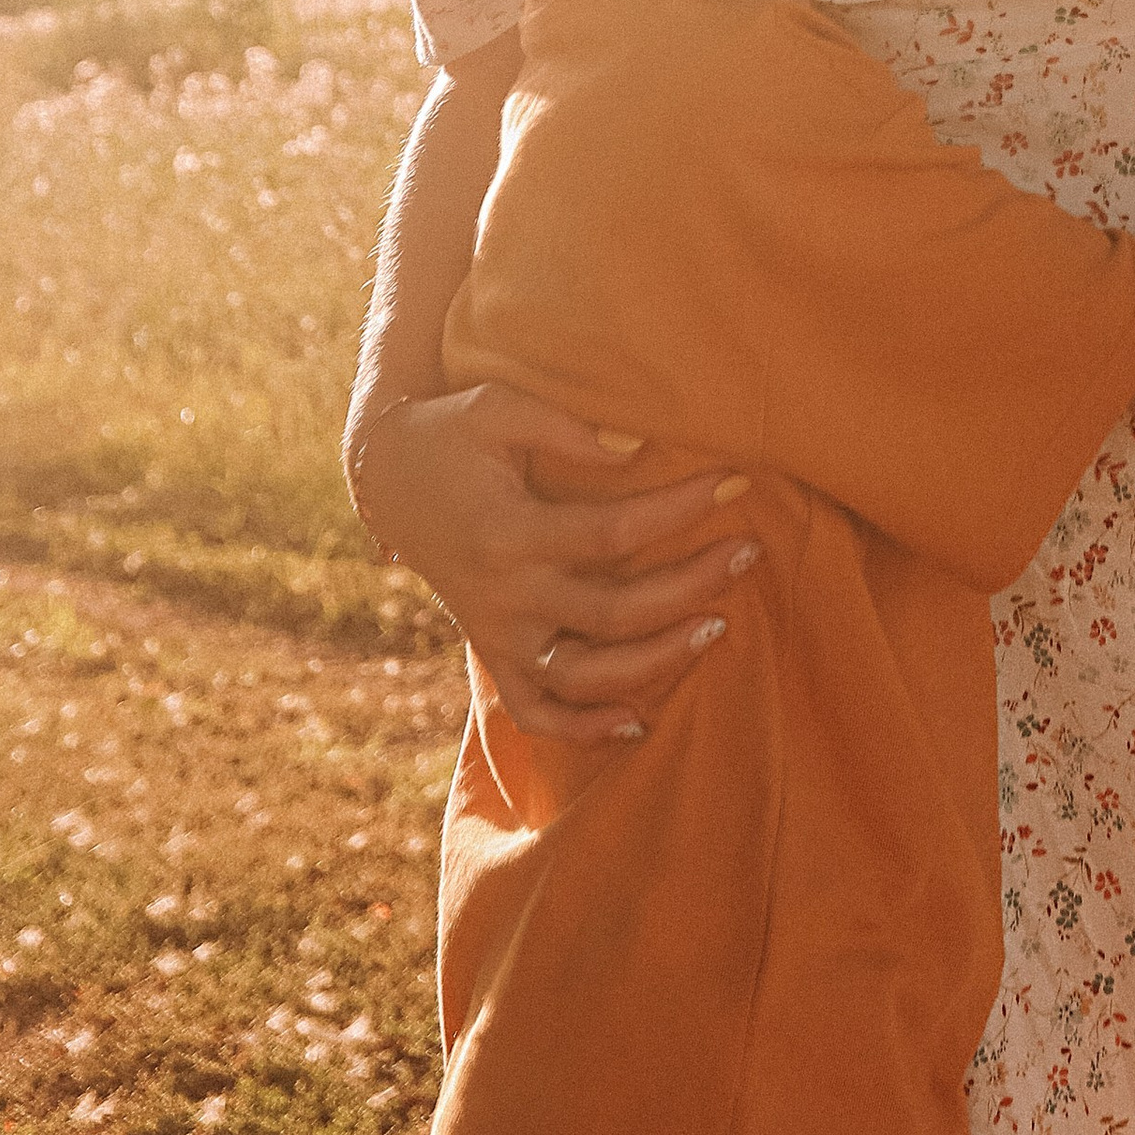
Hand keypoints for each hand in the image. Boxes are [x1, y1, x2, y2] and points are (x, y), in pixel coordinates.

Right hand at [356, 380, 762, 745]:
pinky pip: (536, 711)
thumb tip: (636, 449)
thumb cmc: (451, 430)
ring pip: (586, 675)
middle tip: (750, 550)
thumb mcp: (497, 407)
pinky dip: (584, 728)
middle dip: (691, 584)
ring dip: (657, 661)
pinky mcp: (491, 650)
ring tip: (719, 626)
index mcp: (509, 532)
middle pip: (615, 611)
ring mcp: (497, 633)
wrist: (384, 477)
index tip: (736, 480)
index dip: (680, 509)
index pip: (613, 532)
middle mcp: (505, 595)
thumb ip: (565, 428)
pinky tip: (639, 721)